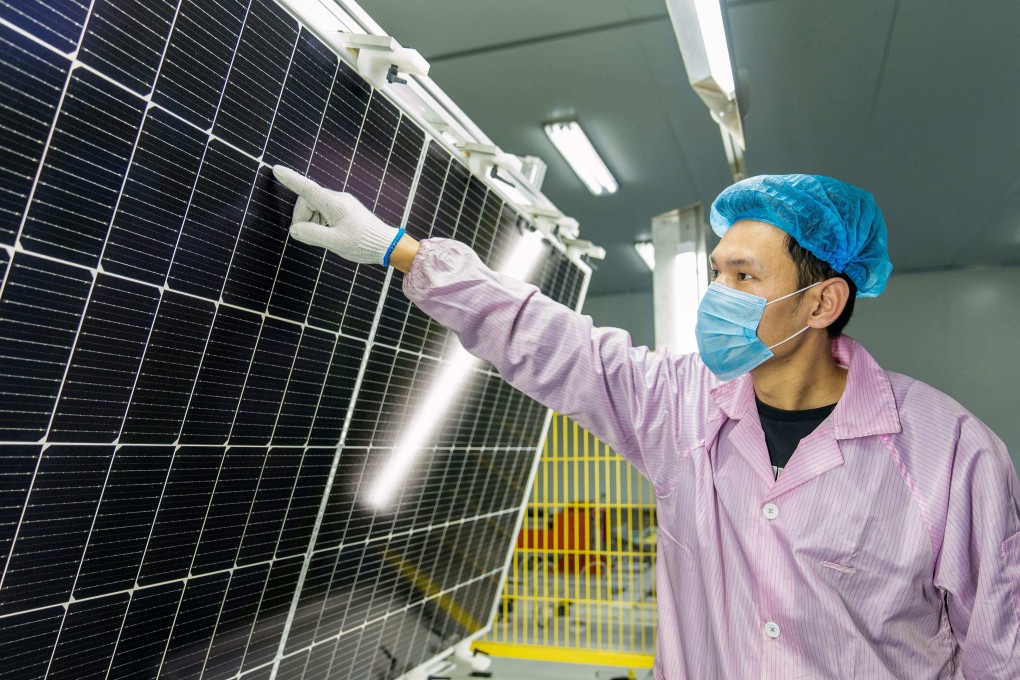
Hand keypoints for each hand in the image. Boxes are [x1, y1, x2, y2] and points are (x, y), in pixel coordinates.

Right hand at [272, 165, 402, 265]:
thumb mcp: (335, 243)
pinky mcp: (345, 210)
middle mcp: (338, 199)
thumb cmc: (363, 243)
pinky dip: (320, 223)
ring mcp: (342, 204)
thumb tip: (294, 229)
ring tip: (324, 239)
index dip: (291, 179)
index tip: (277, 169)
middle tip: (308, 237)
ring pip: (315, 208)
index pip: (308, 189)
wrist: (386, 244)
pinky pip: (324, 212)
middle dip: (302, 218)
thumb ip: (312, 234)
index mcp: (335, 204)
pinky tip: (329, 236)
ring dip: (312, 223)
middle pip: (308, 201)